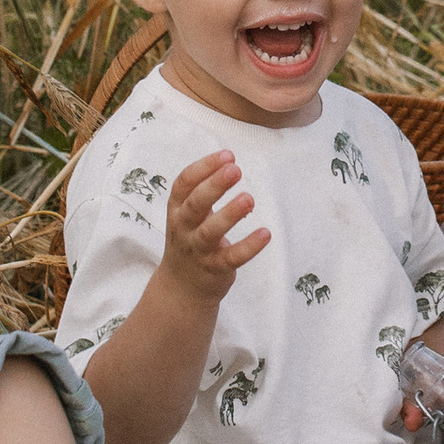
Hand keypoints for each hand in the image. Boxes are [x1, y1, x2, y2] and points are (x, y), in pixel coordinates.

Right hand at [163, 151, 268, 300]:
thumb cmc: (191, 241)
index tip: (227, 155)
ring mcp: (198, 250)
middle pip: (195, 204)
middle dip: (214, 185)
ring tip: (249, 198)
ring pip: (210, 231)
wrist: (181, 289)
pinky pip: (232, 257)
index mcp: (177, 210)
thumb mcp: (187, 215)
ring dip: (229, 214)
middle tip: (236, 169)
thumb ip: (203, 191)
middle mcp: (184, 228)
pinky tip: (266, 234)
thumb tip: (229, 162)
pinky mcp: (215, 268)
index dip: (203, 167)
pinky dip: (249, 246)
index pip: (183, 184)